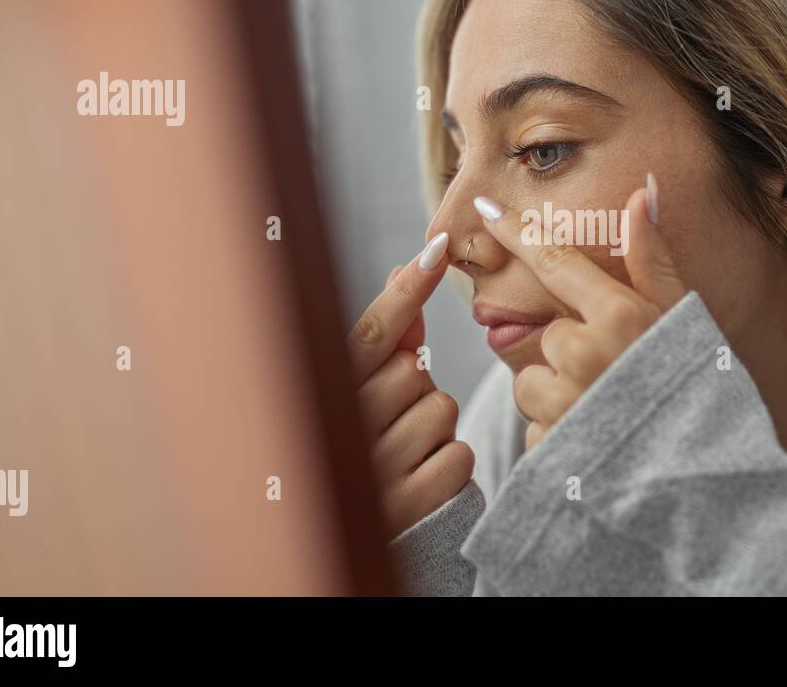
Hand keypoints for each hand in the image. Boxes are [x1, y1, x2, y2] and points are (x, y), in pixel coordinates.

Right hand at [347, 232, 474, 539]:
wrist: (347, 537)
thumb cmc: (364, 446)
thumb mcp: (364, 393)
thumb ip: (388, 339)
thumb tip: (403, 267)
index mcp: (328, 393)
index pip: (372, 333)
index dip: (406, 290)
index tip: (435, 249)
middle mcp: (343, 430)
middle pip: (415, 373)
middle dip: (416, 390)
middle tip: (393, 421)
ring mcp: (373, 471)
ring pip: (441, 410)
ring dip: (435, 429)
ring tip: (405, 453)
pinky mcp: (408, 508)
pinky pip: (458, 455)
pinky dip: (450, 464)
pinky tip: (422, 479)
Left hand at [473, 173, 687, 449]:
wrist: (705, 474)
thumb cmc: (700, 389)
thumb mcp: (682, 319)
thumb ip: (654, 259)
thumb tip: (645, 189)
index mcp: (621, 316)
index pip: (554, 261)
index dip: (518, 232)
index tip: (483, 207)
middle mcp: (587, 354)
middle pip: (548, 335)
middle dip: (572, 354)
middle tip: (616, 376)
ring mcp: (567, 403)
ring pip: (533, 384)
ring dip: (557, 397)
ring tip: (605, 411)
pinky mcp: (551, 448)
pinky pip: (537, 432)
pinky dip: (559, 438)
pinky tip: (596, 443)